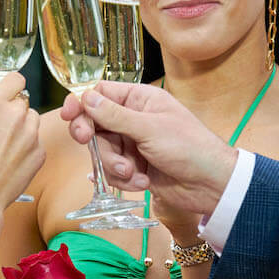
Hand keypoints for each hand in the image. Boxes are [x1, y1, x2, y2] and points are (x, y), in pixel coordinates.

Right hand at [0, 72, 44, 210]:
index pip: (16, 79)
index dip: (10, 88)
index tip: (5, 96)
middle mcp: (15, 114)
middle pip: (23, 101)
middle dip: (13, 112)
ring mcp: (31, 134)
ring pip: (32, 121)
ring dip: (23, 129)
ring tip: (3, 149)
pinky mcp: (40, 152)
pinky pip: (36, 141)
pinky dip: (27, 148)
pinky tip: (10, 162)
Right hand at [61, 82, 237, 217]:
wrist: (210, 184)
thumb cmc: (189, 147)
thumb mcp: (149, 128)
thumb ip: (114, 115)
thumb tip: (86, 98)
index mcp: (140, 100)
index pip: (101, 94)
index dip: (82, 102)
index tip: (68, 114)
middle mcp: (134, 119)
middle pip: (95, 124)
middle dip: (93, 137)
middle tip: (85, 141)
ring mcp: (133, 144)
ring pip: (103, 151)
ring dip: (113, 164)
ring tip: (132, 172)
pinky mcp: (135, 167)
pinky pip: (114, 172)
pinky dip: (124, 179)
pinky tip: (142, 183)